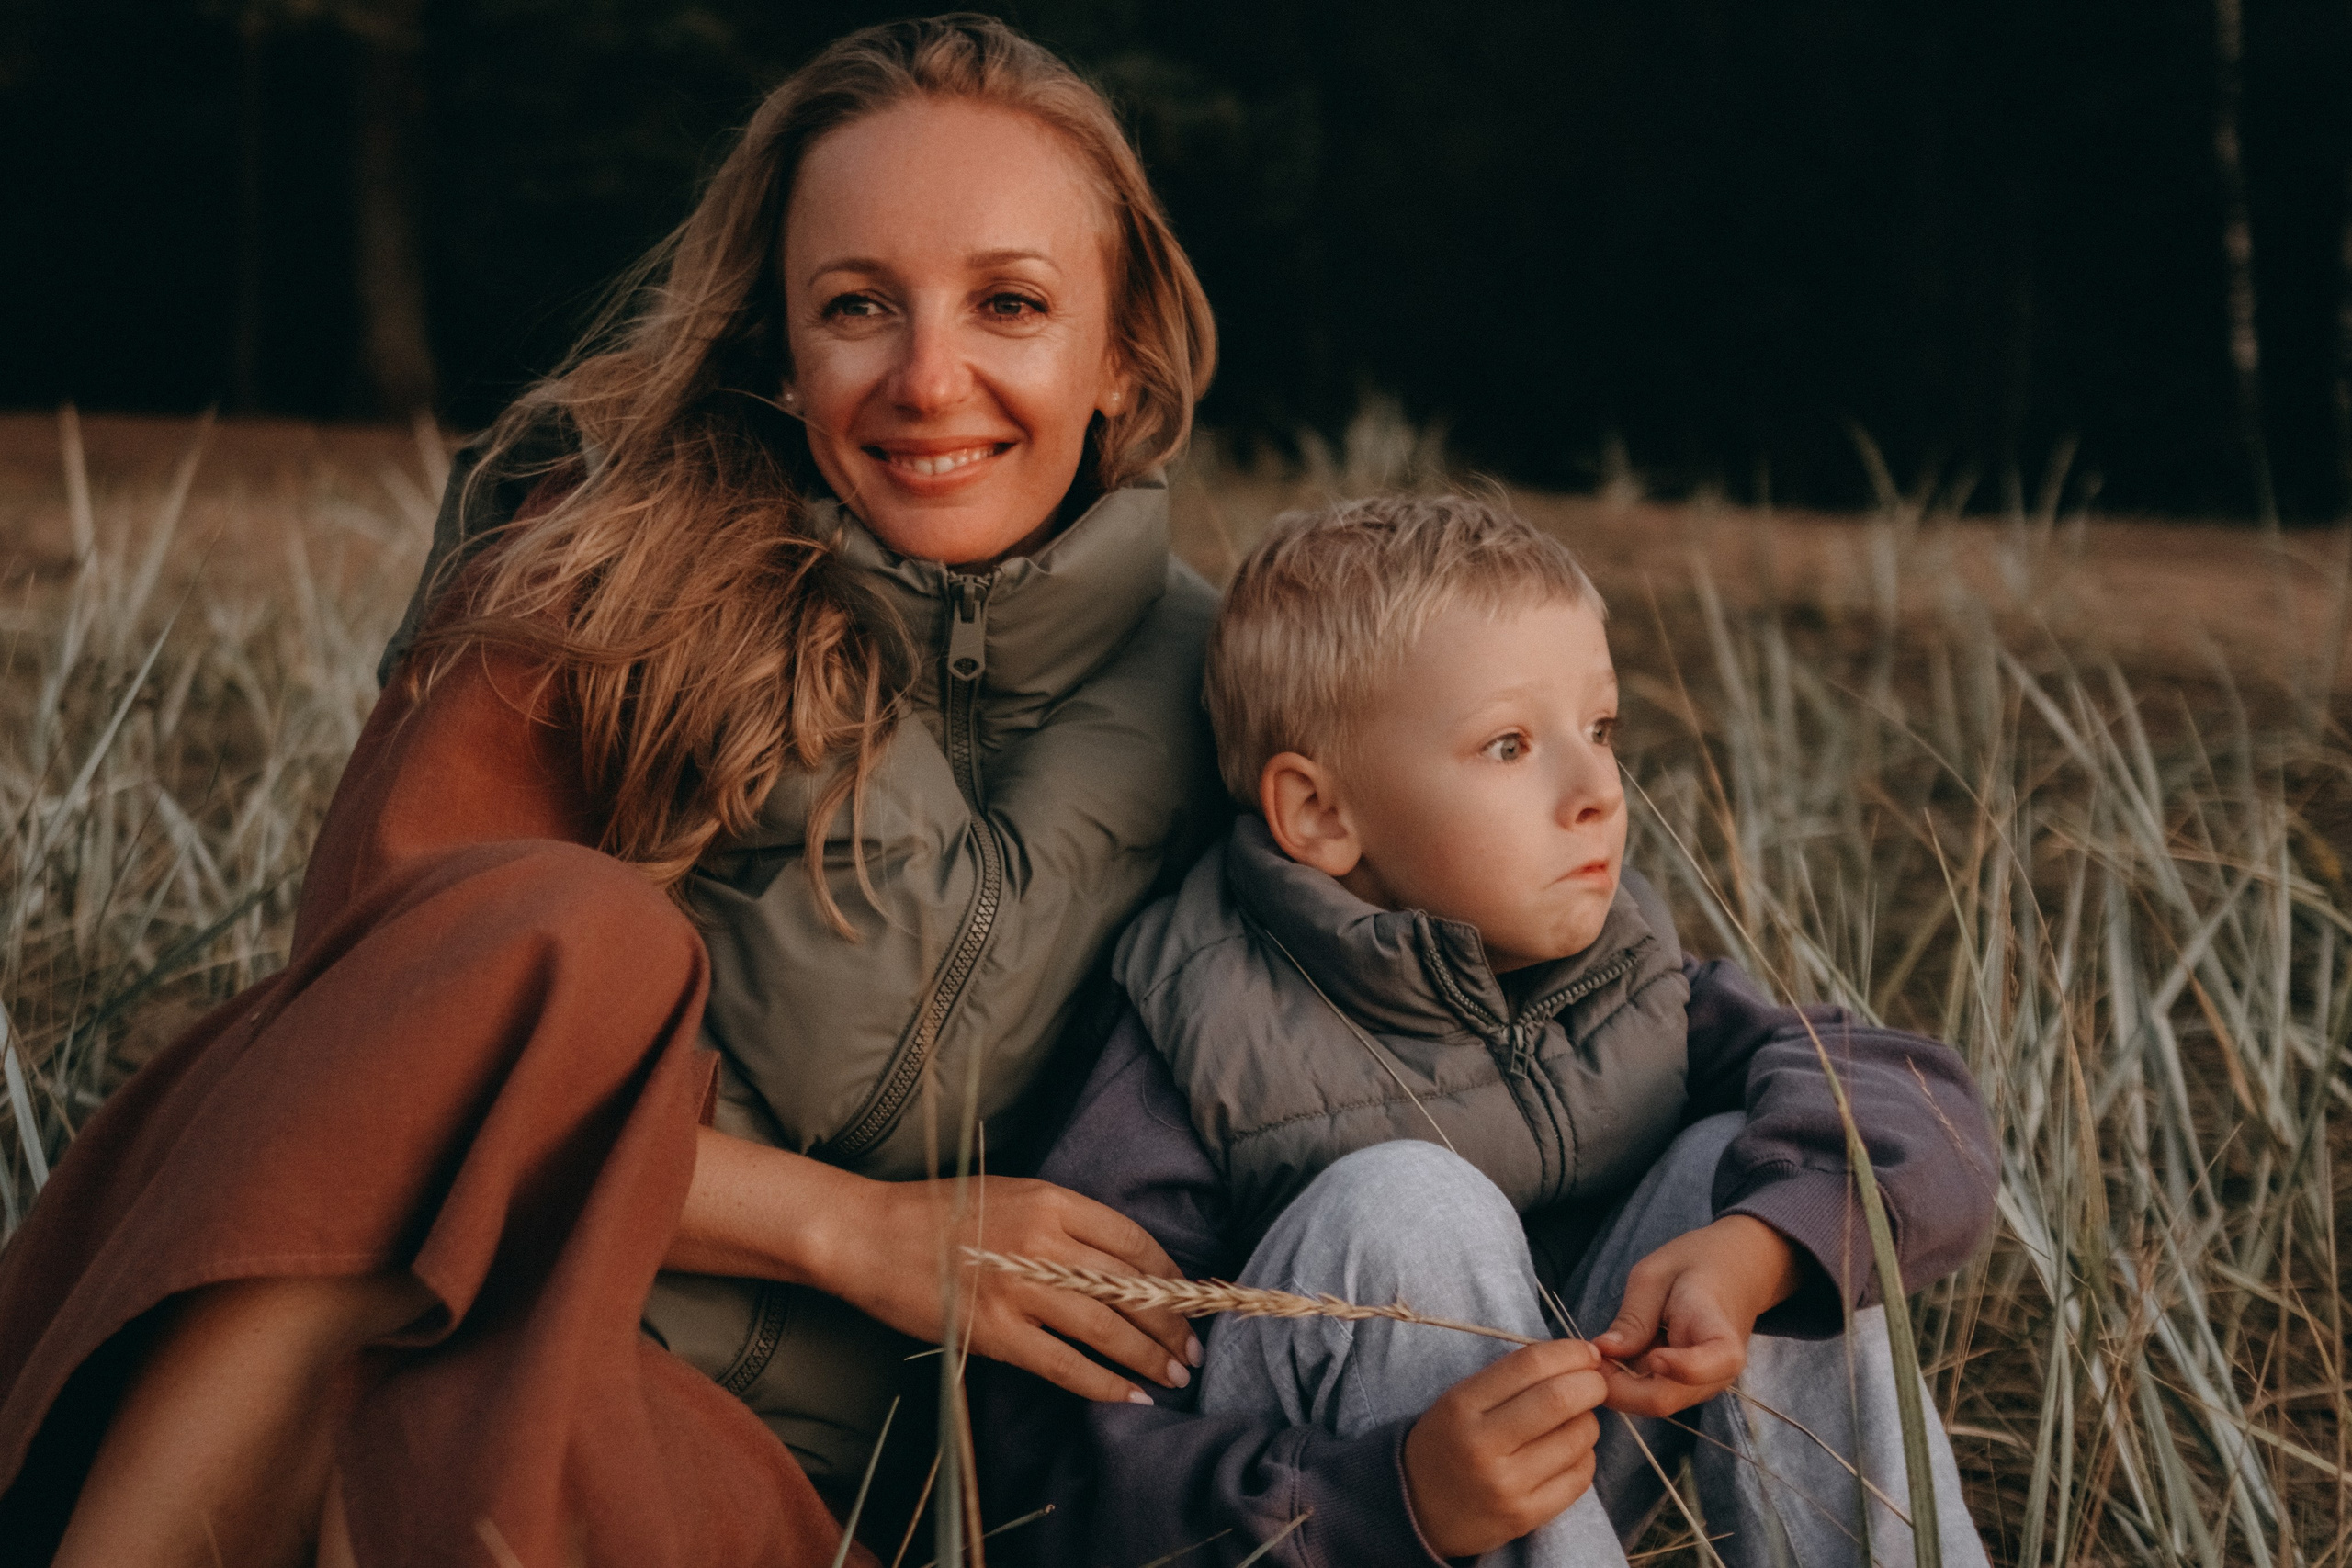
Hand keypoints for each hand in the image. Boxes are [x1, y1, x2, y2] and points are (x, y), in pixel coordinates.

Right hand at [668, 1127, 1199, 1404]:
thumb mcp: (1010, 1194)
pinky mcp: (995, 1331)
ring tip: (1172, 1377)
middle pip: (1130, 1288)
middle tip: (1192, 1351)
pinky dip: (1103, 1384)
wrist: (867, 1234)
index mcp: (1051, 1200)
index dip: (1170, 1275)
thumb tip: (1119, 1263)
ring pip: (1107, 1329)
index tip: (1189, 1297)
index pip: (1133, 1241)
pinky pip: (1065, 1365)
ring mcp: (1019, 1288)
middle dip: (1171, 1325)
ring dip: (1148, 1357)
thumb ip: (1061, 1221)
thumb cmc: (936, 1212)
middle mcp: (1043, 1241)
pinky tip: (1128, 1396)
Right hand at [1402, 1339, 1608, 1558]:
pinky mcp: (1525, 1516)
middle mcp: (1482, 1445)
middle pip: (1559, 1399)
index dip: (1569, 1352)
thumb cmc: (1448, 1443)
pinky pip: (1580, 1477)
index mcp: (1462, 1405)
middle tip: (1596, 1383)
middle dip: (1592, 1384)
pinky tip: (1570, 1453)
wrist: (1418, 1509)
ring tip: (1576, 1421)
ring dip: (1589, 1421)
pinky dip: (1585, 1456)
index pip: (1530, 1365)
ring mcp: (1506, 1485)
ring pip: (1577, 1438)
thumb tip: (1577, 1361)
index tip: (1587, 1353)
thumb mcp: (1460, 1400)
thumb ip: (1511, 1379)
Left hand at [1591, 1215, 1802, 1418]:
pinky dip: (1628, 1382)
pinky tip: (1616, 1356)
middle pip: (1665, 1399)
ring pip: (1653, 1402)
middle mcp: (1717, 1371)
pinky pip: (1653, 1394)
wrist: (1737, 1271)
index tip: (1649, 1354)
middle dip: (1618, 1386)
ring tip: (1601, 1352)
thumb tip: (1605, 1351)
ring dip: (1620, 1386)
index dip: (1677, 1368)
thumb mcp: (1656, 1275)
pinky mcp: (1690, 1387)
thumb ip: (1634, 1317)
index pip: (1709, 1365)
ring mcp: (1704, 1383)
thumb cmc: (1697, 1263)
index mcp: (1719, 1334)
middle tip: (1590, 1356)